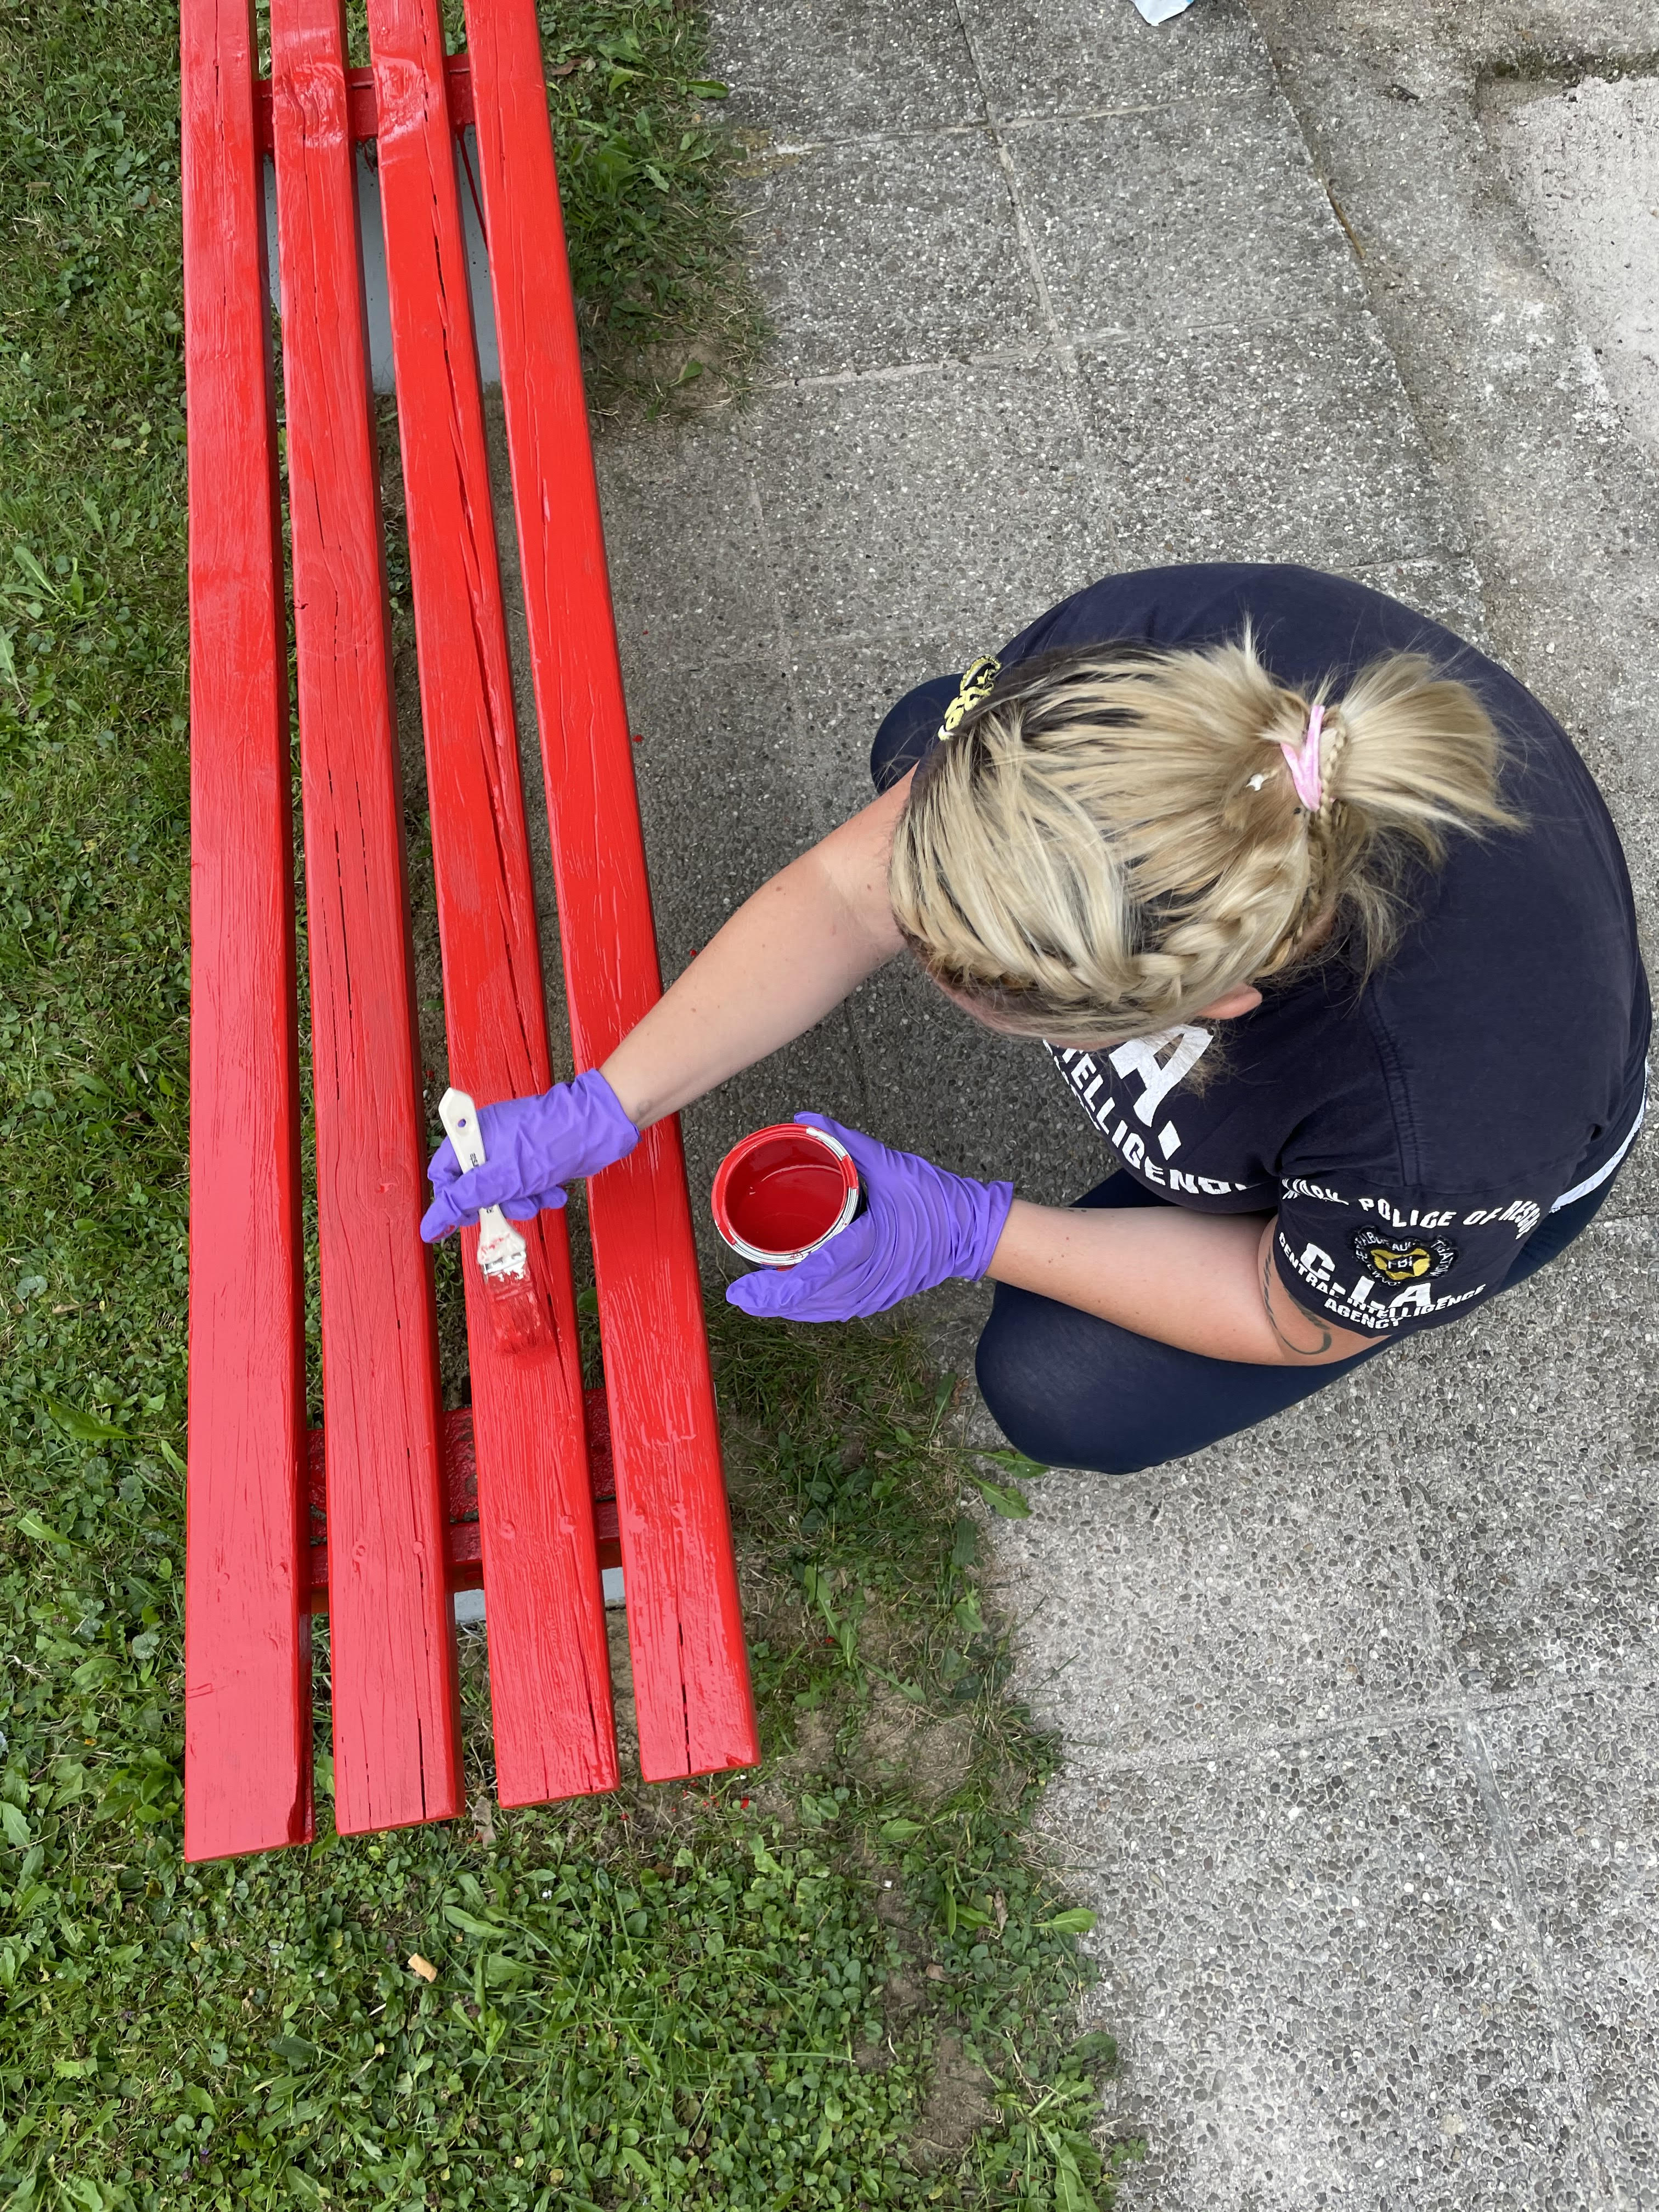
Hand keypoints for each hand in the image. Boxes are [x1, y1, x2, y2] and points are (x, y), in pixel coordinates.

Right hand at [420, 1069, 638, 1240]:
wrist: (598, 1128)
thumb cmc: (550, 1143)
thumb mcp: (500, 1178)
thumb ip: (463, 1201)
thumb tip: (430, 1226)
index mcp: (473, 1135)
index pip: (444, 1174)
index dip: (453, 1199)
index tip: (472, 1214)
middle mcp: (489, 1140)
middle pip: (475, 1187)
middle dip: (497, 1203)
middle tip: (513, 1203)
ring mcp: (514, 1149)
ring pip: (503, 1191)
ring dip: (523, 1201)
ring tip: (541, 1194)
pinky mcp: (535, 1158)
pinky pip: (526, 1186)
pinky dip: (539, 1192)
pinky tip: (555, 1190)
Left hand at [726, 1113, 1011, 1322]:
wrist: (975, 1231)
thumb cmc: (938, 1199)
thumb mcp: (892, 1165)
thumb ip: (847, 1142)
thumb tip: (807, 1119)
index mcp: (871, 1246)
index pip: (816, 1274)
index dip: (775, 1290)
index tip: (743, 1291)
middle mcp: (870, 1279)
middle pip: (811, 1302)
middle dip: (771, 1302)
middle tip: (740, 1294)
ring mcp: (876, 1293)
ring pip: (822, 1310)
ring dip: (789, 1307)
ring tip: (759, 1296)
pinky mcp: (880, 1296)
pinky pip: (837, 1309)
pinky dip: (812, 1307)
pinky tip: (795, 1299)